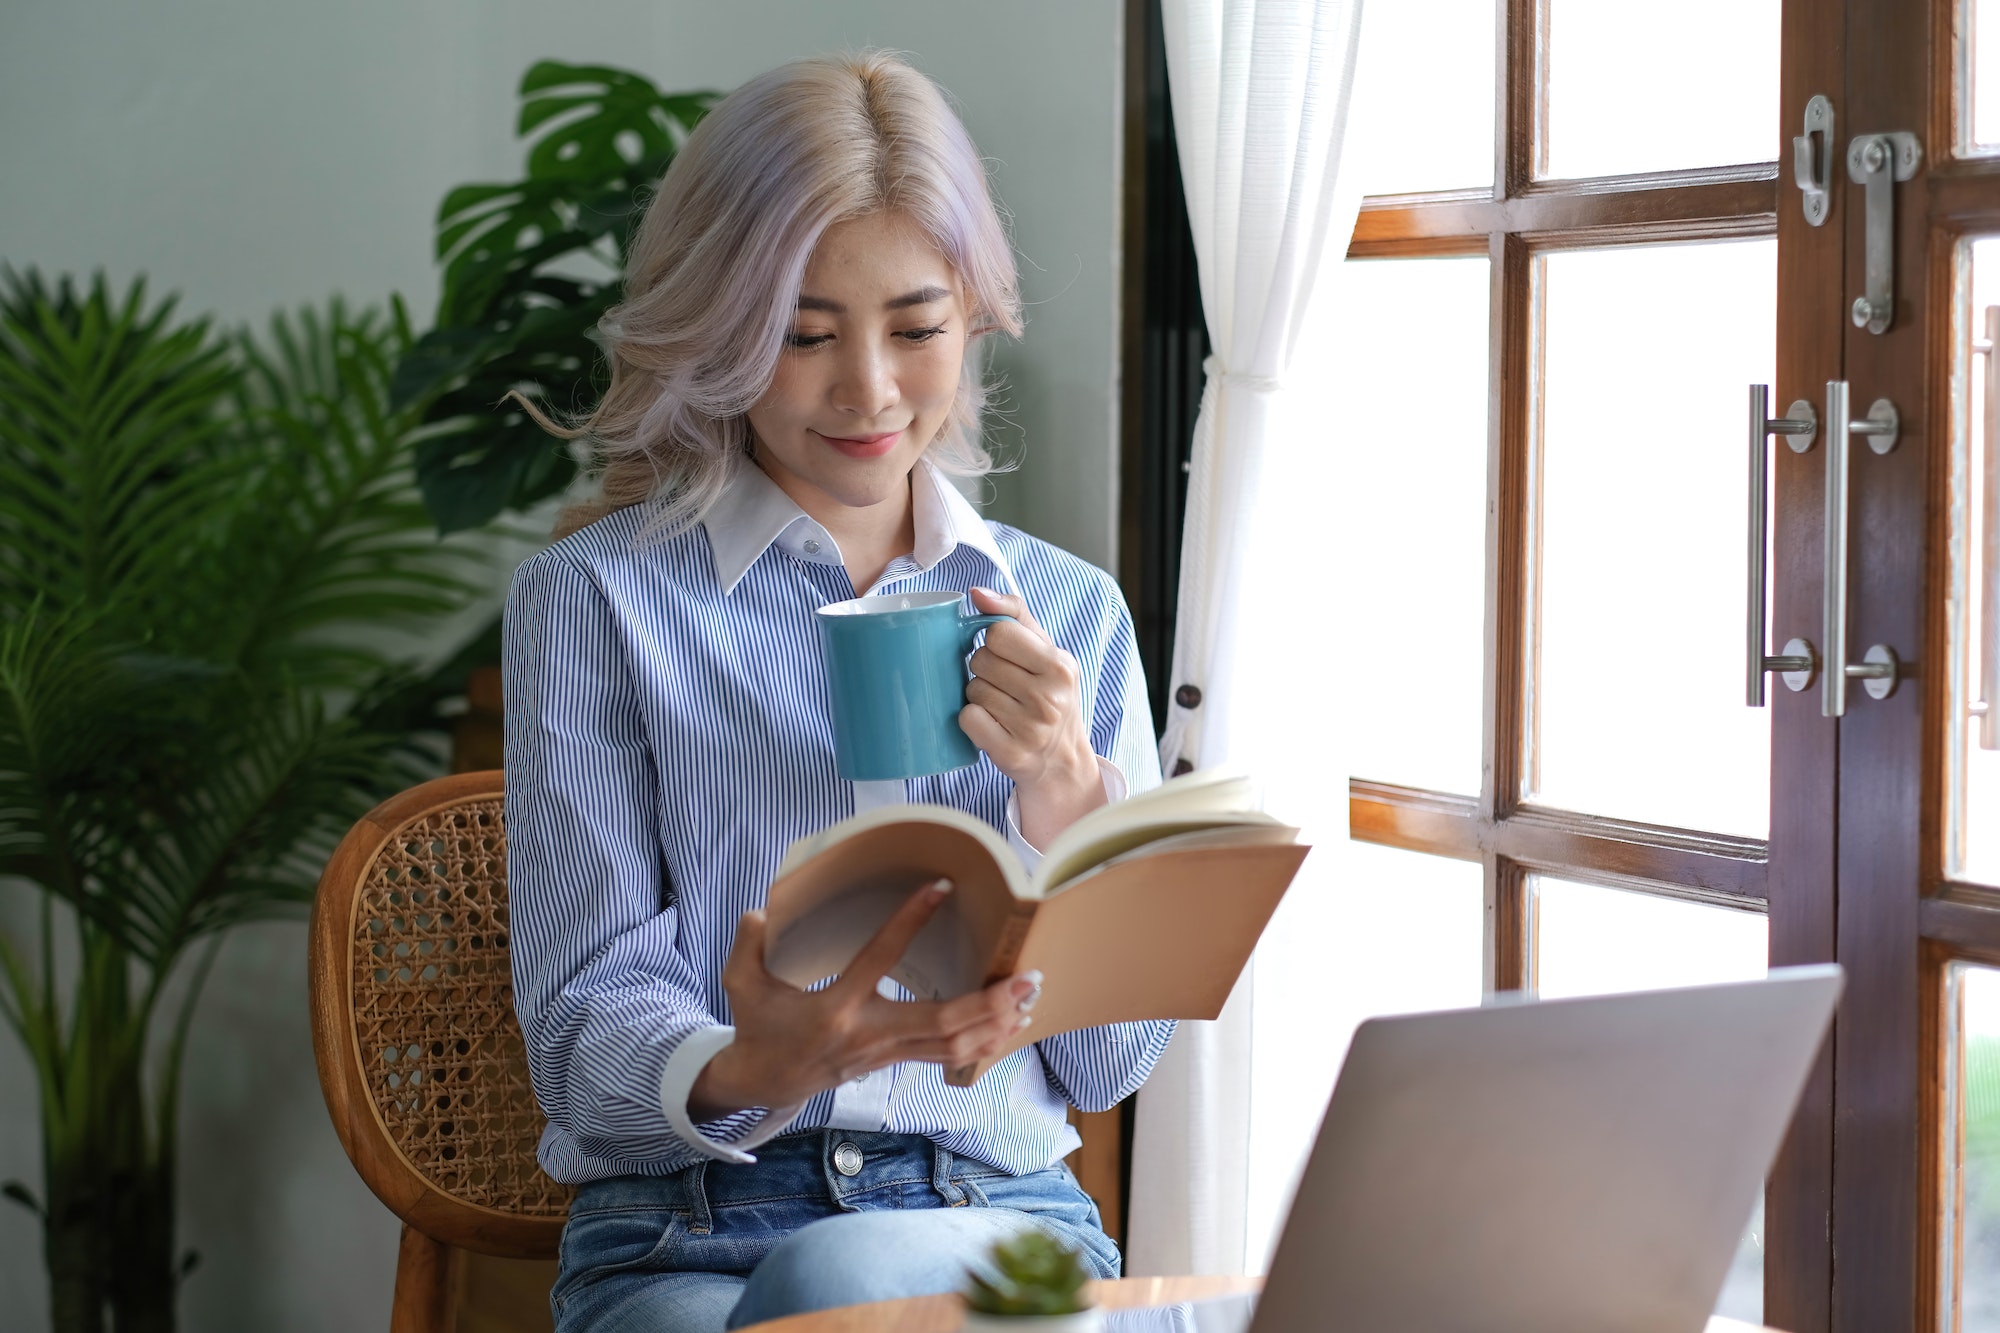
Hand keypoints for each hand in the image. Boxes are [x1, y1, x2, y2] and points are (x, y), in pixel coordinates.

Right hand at [688, 880, 1043, 1120]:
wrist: (765, 1082)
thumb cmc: (760, 1026)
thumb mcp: (742, 984)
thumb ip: (747, 947)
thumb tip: (759, 913)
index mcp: (836, 1008)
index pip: (880, 958)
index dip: (910, 921)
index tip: (941, 888)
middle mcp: (870, 1035)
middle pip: (941, 1023)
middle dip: (988, 1002)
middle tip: (1026, 976)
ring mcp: (887, 1054)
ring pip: (954, 1046)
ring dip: (997, 1023)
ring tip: (1030, 997)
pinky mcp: (896, 1061)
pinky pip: (950, 1056)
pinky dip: (985, 1042)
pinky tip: (1012, 1025)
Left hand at [960, 587, 1106, 846]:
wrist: (1062, 759)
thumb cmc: (1049, 696)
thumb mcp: (1045, 652)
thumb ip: (1014, 615)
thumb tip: (977, 593)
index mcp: (1059, 666)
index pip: (998, 633)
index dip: (993, 642)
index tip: (1005, 656)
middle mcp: (1050, 698)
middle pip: (980, 661)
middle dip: (984, 670)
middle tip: (1004, 686)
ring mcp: (1031, 729)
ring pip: (972, 690)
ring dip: (978, 696)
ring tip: (1001, 706)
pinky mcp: (1010, 753)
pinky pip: (968, 719)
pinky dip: (972, 720)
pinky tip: (991, 724)